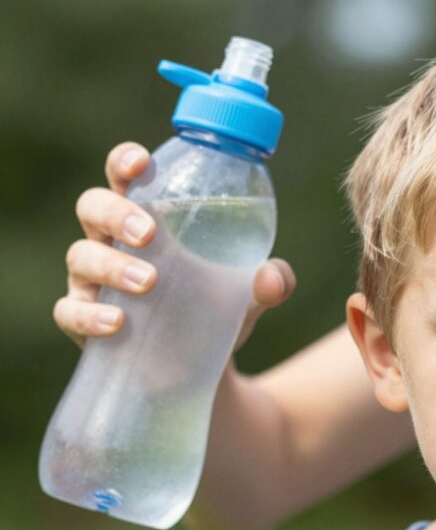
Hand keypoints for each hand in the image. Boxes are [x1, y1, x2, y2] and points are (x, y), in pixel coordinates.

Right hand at [57, 142, 296, 349]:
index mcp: (148, 218)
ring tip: (148, 281)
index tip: (141, 163)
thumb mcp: (251, 294)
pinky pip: (69, 311)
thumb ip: (272, 281)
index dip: (125, 162)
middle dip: (116, 214)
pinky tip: (117, 322)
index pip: (126, 177)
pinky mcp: (84, 321)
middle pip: (93, 207)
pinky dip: (89, 314)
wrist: (203, 367)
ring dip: (112, 265)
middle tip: (149, 234)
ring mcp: (93, 281)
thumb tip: (272, 278)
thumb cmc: (216, 309)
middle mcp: (112, 241)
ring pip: (81, 256)